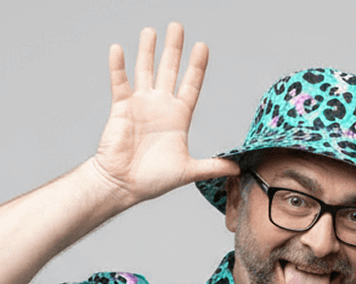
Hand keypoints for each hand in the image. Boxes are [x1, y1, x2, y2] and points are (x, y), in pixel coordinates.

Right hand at [91, 23, 239, 204]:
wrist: (124, 185)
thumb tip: (237, 169)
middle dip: (174, 49)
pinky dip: (118, 66)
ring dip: (148, 50)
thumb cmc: (153, 180)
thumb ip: (212, 166)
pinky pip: (119, 82)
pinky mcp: (121, 108)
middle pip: (169, 71)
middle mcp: (160, 107)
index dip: (196, 66)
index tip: (202, 46)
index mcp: (178, 118)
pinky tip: (118, 49)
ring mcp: (140, 105)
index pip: (191, 85)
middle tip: (178, 26)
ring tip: (152, 31)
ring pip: (145, 70)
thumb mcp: (189, 172)